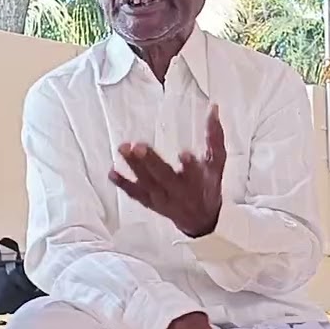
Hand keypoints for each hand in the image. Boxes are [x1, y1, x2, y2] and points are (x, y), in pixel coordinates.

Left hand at [111, 104, 224, 237]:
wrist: (200, 219)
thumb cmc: (208, 185)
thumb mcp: (217, 163)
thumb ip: (215, 136)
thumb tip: (213, 109)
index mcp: (198, 181)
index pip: (196, 173)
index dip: (190, 165)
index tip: (185, 154)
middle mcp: (179, 191)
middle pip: (164, 177)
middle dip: (151, 162)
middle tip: (139, 147)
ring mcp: (163, 198)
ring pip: (147, 183)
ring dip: (134, 167)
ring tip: (123, 149)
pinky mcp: (151, 202)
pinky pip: (136, 194)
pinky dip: (124, 184)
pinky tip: (112, 172)